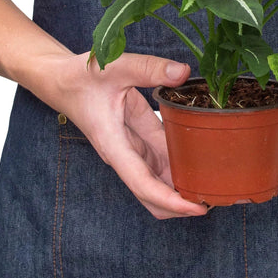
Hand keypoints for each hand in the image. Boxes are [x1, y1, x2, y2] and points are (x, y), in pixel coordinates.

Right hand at [39, 51, 207, 219]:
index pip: (144, 185)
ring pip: (158, 179)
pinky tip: (200, 159)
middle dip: (180, 204)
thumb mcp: (116, 68)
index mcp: (115, 146)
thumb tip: (183, 73)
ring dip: (181, 186)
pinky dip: (178, 164)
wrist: (62, 80)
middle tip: (215, 198)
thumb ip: (149, 69)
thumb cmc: (80, 78)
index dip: (171, 201)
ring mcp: (132, 148)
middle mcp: (124, 154)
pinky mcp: (138, 136)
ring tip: (214, 184)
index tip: (198, 209)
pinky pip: (161, 158)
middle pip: (153, 194)